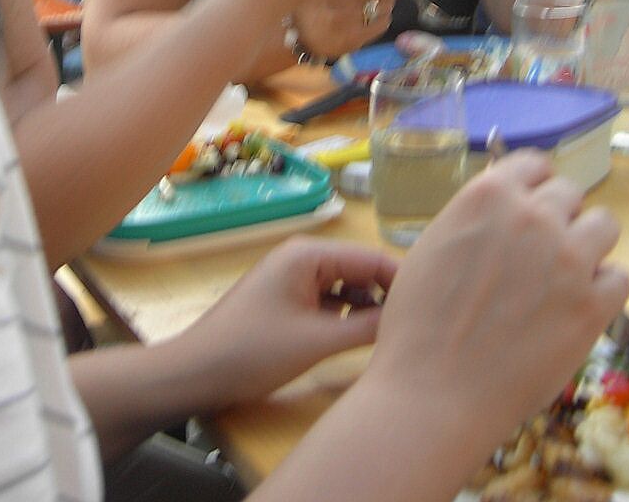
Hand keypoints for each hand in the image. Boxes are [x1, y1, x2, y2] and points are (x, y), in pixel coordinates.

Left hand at [169, 238, 398, 409]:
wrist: (194, 373)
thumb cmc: (252, 352)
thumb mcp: (316, 342)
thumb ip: (366, 328)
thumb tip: (409, 321)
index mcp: (308, 254)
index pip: (371, 258)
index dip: (404, 282)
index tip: (434, 308)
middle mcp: (302, 258)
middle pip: (360, 271)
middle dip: (387, 295)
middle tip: (421, 324)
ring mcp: (292, 279)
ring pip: (346, 288)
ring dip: (368, 308)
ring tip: (399, 333)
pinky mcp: (286, 301)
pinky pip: (328, 301)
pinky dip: (347, 317)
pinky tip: (364, 337)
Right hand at [365, 153, 628, 441]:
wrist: (434, 392)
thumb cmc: (418, 325)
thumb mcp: (434, 247)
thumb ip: (475, 221)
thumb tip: (502, 213)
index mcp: (489, 195)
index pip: (533, 164)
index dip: (533, 187)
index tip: (530, 208)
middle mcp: (535, 216)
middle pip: (570, 193)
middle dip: (558, 218)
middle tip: (541, 254)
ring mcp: (570, 259)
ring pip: (605, 225)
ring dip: (588, 245)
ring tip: (566, 277)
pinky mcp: (594, 306)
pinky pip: (621, 278)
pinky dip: (603, 291)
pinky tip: (578, 309)